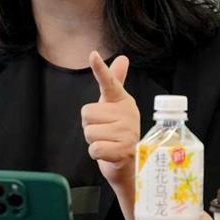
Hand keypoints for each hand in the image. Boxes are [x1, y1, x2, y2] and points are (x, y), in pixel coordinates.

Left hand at [82, 51, 138, 190]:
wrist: (132, 165)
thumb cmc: (119, 133)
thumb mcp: (114, 107)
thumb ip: (115, 82)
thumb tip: (123, 58)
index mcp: (123, 101)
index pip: (110, 82)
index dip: (101, 69)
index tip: (93, 55)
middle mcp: (128, 114)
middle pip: (87, 113)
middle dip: (90, 126)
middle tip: (105, 132)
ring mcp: (127, 132)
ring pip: (89, 132)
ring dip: (94, 141)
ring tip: (108, 143)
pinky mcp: (123, 150)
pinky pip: (94, 148)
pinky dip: (97, 154)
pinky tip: (109, 154)